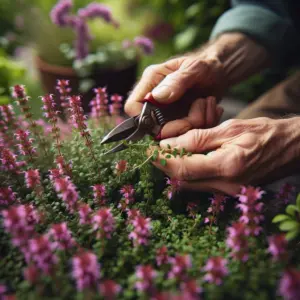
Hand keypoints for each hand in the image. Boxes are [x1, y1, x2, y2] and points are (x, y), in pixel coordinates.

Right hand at [125, 51, 225, 138]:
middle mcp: (154, 100)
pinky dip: (199, 125)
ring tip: (206, 105)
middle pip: (152, 127)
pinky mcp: (178, 122)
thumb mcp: (194, 68)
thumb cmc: (205, 66)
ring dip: (193, 124)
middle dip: (178, 125)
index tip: (169, 120)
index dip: (145, 119)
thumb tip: (157, 97)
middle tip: (198, 109)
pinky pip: (184, 134)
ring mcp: (166, 113)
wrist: (218, 74)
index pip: (133, 107)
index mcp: (150, 82)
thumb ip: (176, 81)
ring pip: (171, 134)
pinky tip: (208, 110)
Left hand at [151, 117, 299, 194]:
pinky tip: (187, 160)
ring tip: (168, 153)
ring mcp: (229, 193)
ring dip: (176, 170)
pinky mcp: (230, 192)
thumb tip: (169, 144)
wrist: (290, 148)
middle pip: (183, 180)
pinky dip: (189, 173)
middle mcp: (227, 186)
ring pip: (190, 184)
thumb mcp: (229, 128)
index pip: (183, 168)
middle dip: (165, 166)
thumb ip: (197, 138)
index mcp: (228, 167)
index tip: (146, 151)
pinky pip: (202, 185)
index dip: (161, 160)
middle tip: (155, 151)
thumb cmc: (263, 133)